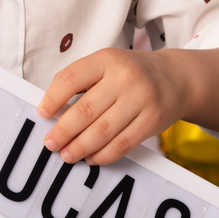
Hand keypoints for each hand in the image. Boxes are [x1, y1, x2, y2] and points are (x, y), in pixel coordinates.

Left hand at [36, 48, 190, 165]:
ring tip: (67, 154)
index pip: (71, 78)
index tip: (42, 113)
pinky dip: (103, 155)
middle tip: (50, 143)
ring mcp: (140, 99)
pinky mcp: (152, 120)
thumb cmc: (132, 73)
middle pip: (85, 110)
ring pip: (103, 131)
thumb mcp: (107, 64)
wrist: (176, 77)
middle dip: (63, 131)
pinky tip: (92, 158)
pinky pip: (122, 144)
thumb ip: (82, 81)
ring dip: (80, 147)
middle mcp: (124, 77)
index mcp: (106, 59)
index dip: (53, 98)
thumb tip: (51, 110)